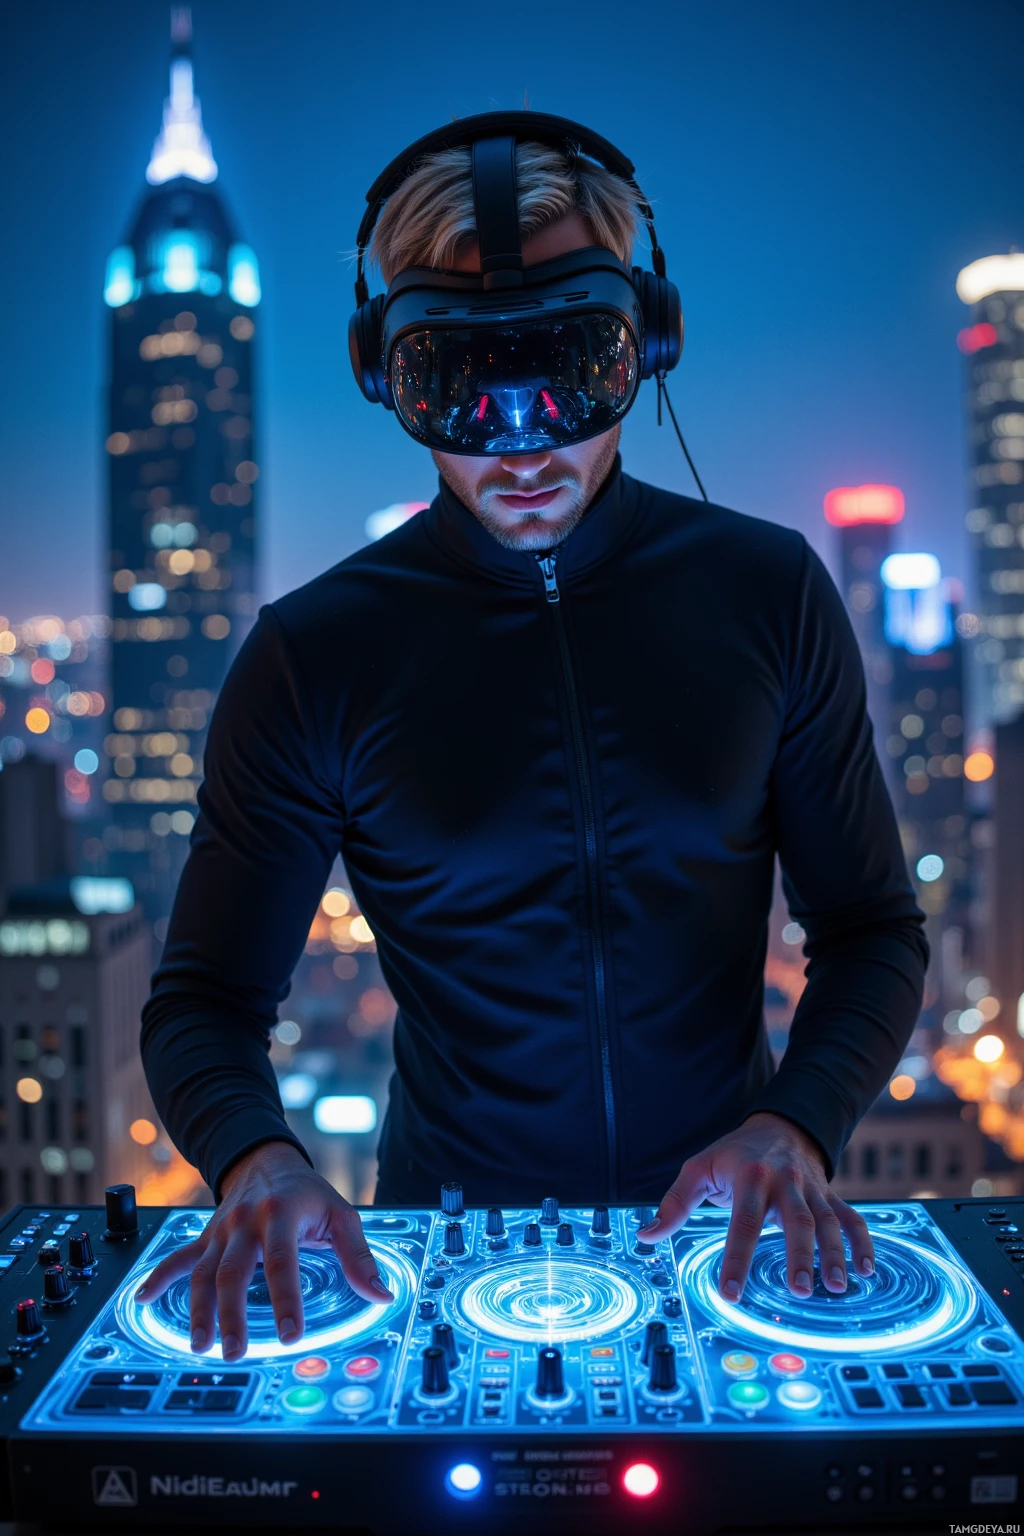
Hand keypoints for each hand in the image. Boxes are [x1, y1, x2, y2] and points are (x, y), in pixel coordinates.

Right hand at [134, 1141, 393, 1359]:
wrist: (267, 1160)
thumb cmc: (308, 1194)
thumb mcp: (341, 1215)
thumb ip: (359, 1257)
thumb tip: (381, 1295)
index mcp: (283, 1215)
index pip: (284, 1262)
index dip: (286, 1300)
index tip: (290, 1334)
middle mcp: (247, 1222)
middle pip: (234, 1271)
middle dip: (232, 1314)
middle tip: (235, 1351)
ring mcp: (221, 1231)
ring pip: (204, 1272)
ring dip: (198, 1309)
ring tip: (199, 1345)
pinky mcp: (206, 1238)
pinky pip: (179, 1258)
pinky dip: (159, 1278)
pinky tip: (142, 1300)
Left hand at [637, 1112, 872, 1300]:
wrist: (779, 1125)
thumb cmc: (733, 1155)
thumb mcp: (698, 1169)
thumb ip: (674, 1204)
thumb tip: (645, 1237)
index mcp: (750, 1177)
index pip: (743, 1222)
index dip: (737, 1258)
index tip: (731, 1292)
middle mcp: (785, 1183)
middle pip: (796, 1221)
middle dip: (798, 1256)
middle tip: (797, 1290)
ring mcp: (812, 1190)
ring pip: (828, 1222)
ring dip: (834, 1254)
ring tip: (834, 1288)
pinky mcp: (831, 1196)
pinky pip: (852, 1219)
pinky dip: (863, 1243)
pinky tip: (867, 1271)